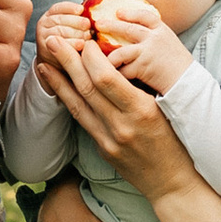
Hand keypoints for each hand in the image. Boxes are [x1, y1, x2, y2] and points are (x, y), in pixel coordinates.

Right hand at [35, 0, 92, 64]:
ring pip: (59, 31)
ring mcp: (43, 36)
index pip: (58, 8)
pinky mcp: (45, 49)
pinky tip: (81, 44)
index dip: (70, 7)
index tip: (81, 9)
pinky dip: (72, 44)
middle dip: (76, 22)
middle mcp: (44, 24)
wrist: (57, 59)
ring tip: (87, 36)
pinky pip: (58, 45)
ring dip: (75, 33)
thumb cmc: (70, 39)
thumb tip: (96, 13)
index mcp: (51, 15)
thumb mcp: (73, 26)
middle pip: (59, 19)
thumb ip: (79, 19)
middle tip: (88, 25)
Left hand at [39, 32, 197, 194]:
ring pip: (78, 104)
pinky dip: (68, 100)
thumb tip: (116, 58)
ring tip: (43, 62)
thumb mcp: (165, 108)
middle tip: (52, 40)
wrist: (173, 181)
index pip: (106, 77)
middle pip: (87, 87)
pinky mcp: (102, 149)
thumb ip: (141, 86)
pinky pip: (82, 119)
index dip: (91, 56)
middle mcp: (122, 125)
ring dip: (59, 81)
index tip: (87, 40)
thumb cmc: (177, 140)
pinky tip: (59, 88)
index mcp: (142, 110)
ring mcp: (109, 140)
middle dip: (67, 61)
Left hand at [88, 0, 191, 94]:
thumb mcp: (170, 46)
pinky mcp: (143, 67)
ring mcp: (148, 52)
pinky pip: (123, 69)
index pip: (146, 15)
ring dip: (108, 55)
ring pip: (120, 50)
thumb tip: (138, 37)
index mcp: (162, 31)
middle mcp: (155, 38)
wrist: (189, 82)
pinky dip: (115, 73)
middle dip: (111, 25)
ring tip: (98, 58)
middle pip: (128, 29)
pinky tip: (109, 76)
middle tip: (98, 24)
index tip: (119, 11)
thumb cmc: (180, 68)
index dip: (131, 13)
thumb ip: (155, 40)